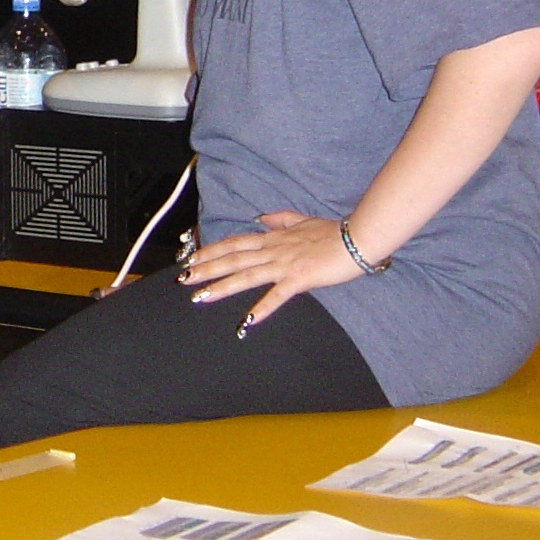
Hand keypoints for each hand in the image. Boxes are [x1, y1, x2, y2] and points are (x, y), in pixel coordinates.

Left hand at [182, 209, 362, 330]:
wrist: (357, 238)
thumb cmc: (332, 231)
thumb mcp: (302, 220)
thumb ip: (279, 219)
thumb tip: (260, 218)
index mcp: (272, 237)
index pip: (235, 243)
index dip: (212, 250)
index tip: (191, 258)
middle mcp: (273, 249)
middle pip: (233, 259)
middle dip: (206, 269)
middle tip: (183, 279)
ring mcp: (284, 264)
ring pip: (246, 275)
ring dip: (222, 286)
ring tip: (201, 296)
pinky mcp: (300, 279)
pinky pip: (277, 295)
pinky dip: (262, 308)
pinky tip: (247, 321)